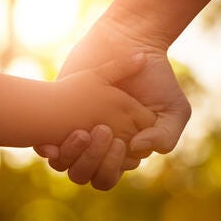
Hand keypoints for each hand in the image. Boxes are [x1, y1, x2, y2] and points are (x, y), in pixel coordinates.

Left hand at [35, 20, 190, 184]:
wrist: (131, 43)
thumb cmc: (156, 78)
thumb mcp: (173, 109)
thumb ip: (165, 136)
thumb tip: (135, 149)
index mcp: (123, 152)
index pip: (108, 176)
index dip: (110, 166)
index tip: (119, 140)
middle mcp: (98, 146)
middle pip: (86, 175)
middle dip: (92, 161)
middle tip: (102, 131)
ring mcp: (77, 132)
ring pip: (65, 166)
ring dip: (71, 155)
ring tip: (81, 131)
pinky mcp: (58, 115)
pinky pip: (46, 146)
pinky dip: (47, 148)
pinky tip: (52, 139)